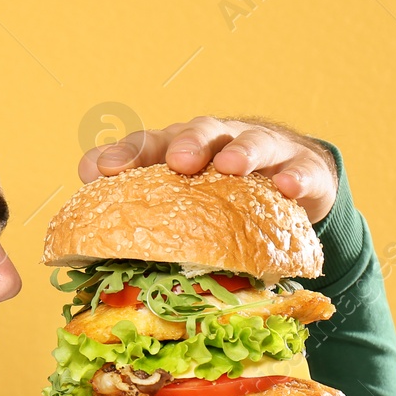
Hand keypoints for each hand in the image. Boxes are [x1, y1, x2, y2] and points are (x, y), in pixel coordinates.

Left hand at [77, 116, 338, 222]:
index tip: (99, 170)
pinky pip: (301, 171)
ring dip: (240, 151)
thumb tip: (90, 262)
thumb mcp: (186, 209)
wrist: (296, 181)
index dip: (123, 156)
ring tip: (231, 166)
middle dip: (184, 143)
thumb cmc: (224, 200)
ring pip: (252, 142)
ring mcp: (264, 151)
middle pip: (197, 132)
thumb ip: (146, 223)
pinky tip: (286, 188)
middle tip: (177, 161)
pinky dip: (294, 177)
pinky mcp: (304, 168)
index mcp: (179, 150)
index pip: (146, 146)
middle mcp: (218, 142)